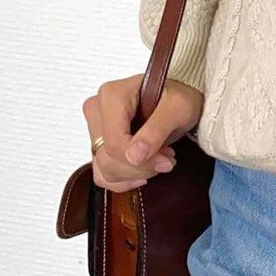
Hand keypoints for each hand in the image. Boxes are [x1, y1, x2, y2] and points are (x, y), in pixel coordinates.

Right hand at [82, 73, 203, 191]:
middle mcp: (97, 110)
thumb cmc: (179, 96)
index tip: (166, 161)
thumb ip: (156, 130)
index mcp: (111, 96)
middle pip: (106, 157)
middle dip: (140, 166)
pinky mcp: (99, 143)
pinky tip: (143, 174)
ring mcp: (96, 127)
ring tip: (159, 160)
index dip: (141, 160)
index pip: (114, 142)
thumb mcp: (177, 108)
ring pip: (103, 169)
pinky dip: (123, 180)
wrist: (179, 98)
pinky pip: (100, 174)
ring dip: (134, 173)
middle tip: (167, 158)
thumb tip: (134, 155)